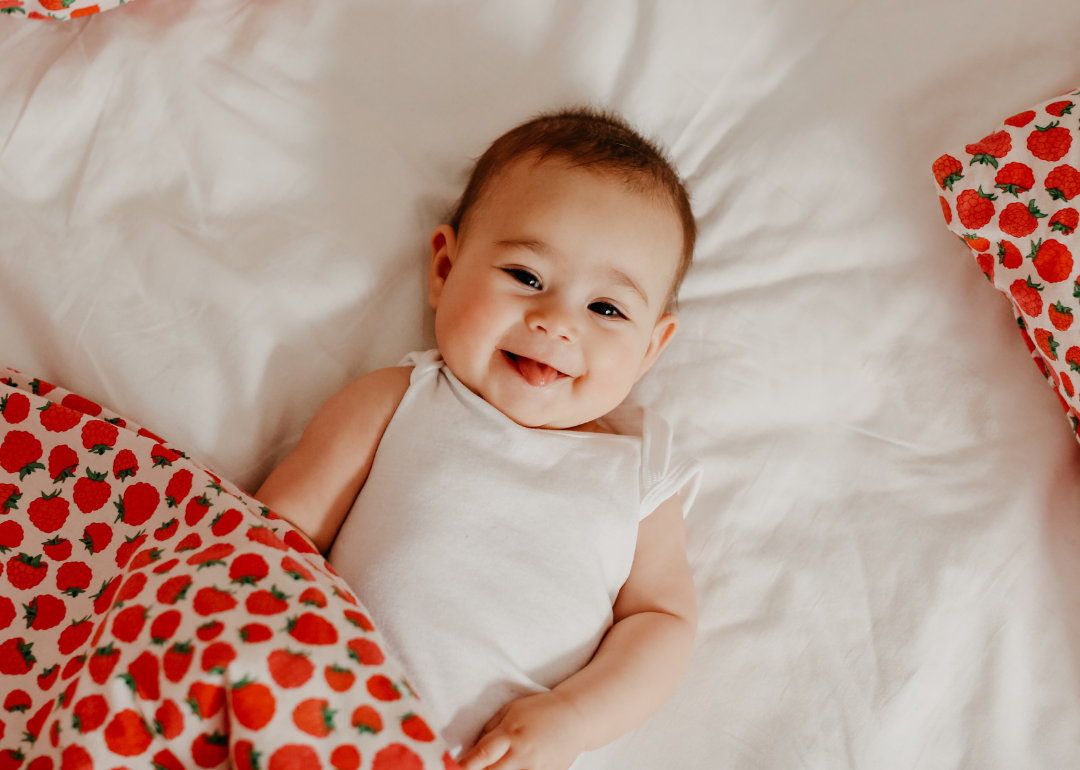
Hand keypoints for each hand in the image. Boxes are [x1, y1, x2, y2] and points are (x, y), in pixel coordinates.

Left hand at [457, 690, 587, 769]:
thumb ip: (489, 731)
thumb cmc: (539, 710)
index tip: (450, 768)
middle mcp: (523, 755)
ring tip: (497, 766)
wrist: (575, 718)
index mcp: (511, 734)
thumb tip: (470, 751)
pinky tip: (514, 768)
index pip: (482, 756)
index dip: (464, 766)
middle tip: (472, 768)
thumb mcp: (510, 710)